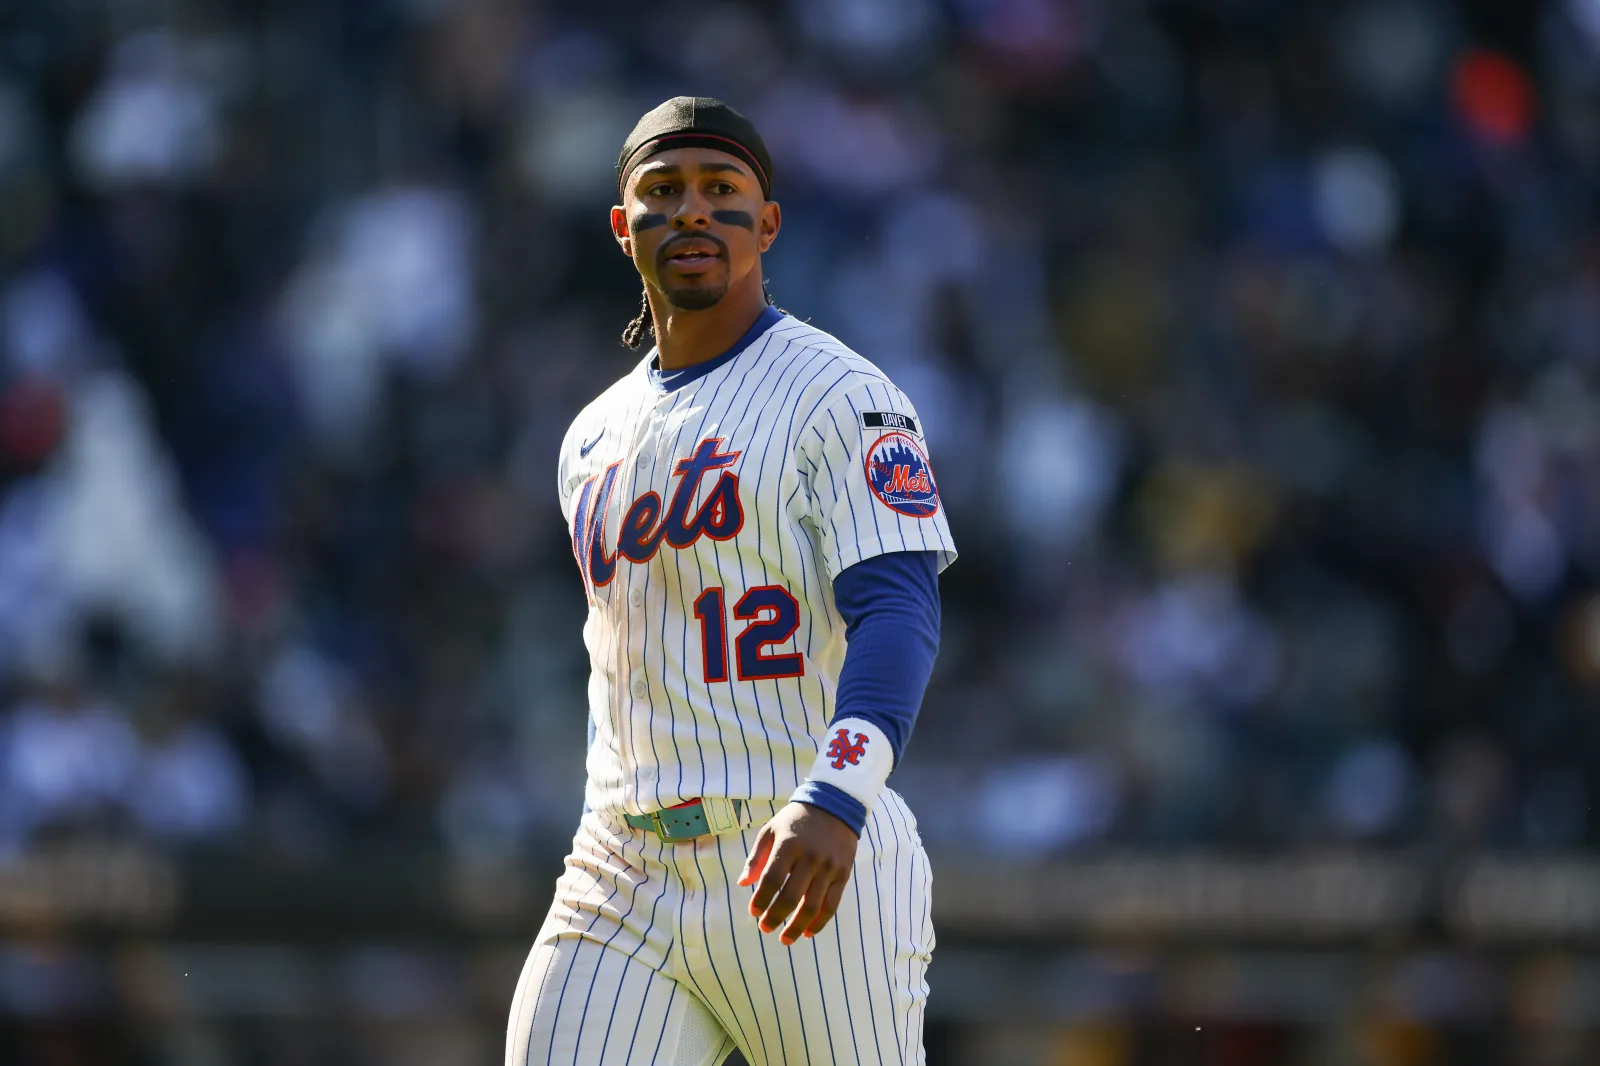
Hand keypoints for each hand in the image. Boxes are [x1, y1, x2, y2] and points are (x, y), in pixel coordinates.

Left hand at [737, 801, 859, 944]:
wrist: (835, 806)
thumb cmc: (796, 820)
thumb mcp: (771, 829)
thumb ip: (756, 857)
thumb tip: (742, 883)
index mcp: (789, 845)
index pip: (772, 879)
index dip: (761, 900)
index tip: (753, 912)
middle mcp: (810, 857)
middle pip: (791, 897)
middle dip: (775, 917)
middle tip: (765, 928)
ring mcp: (829, 867)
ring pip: (812, 906)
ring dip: (797, 927)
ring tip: (785, 939)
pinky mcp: (843, 874)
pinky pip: (832, 905)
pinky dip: (820, 923)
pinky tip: (808, 932)